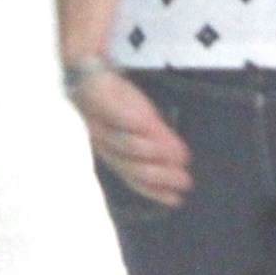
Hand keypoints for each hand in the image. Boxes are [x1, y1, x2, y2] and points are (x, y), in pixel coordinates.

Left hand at [72, 70, 192, 207]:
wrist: (91, 75)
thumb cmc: (119, 103)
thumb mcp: (145, 123)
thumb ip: (161, 141)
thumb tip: (183, 158)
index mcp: (115, 154)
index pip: (135, 179)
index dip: (155, 191)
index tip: (177, 199)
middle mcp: (105, 146)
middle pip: (130, 167)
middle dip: (158, 175)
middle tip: (184, 180)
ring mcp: (98, 124)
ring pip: (122, 144)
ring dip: (148, 150)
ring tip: (175, 155)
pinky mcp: (97, 100)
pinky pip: (112, 112)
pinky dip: (128, 120)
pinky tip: (146, 123)